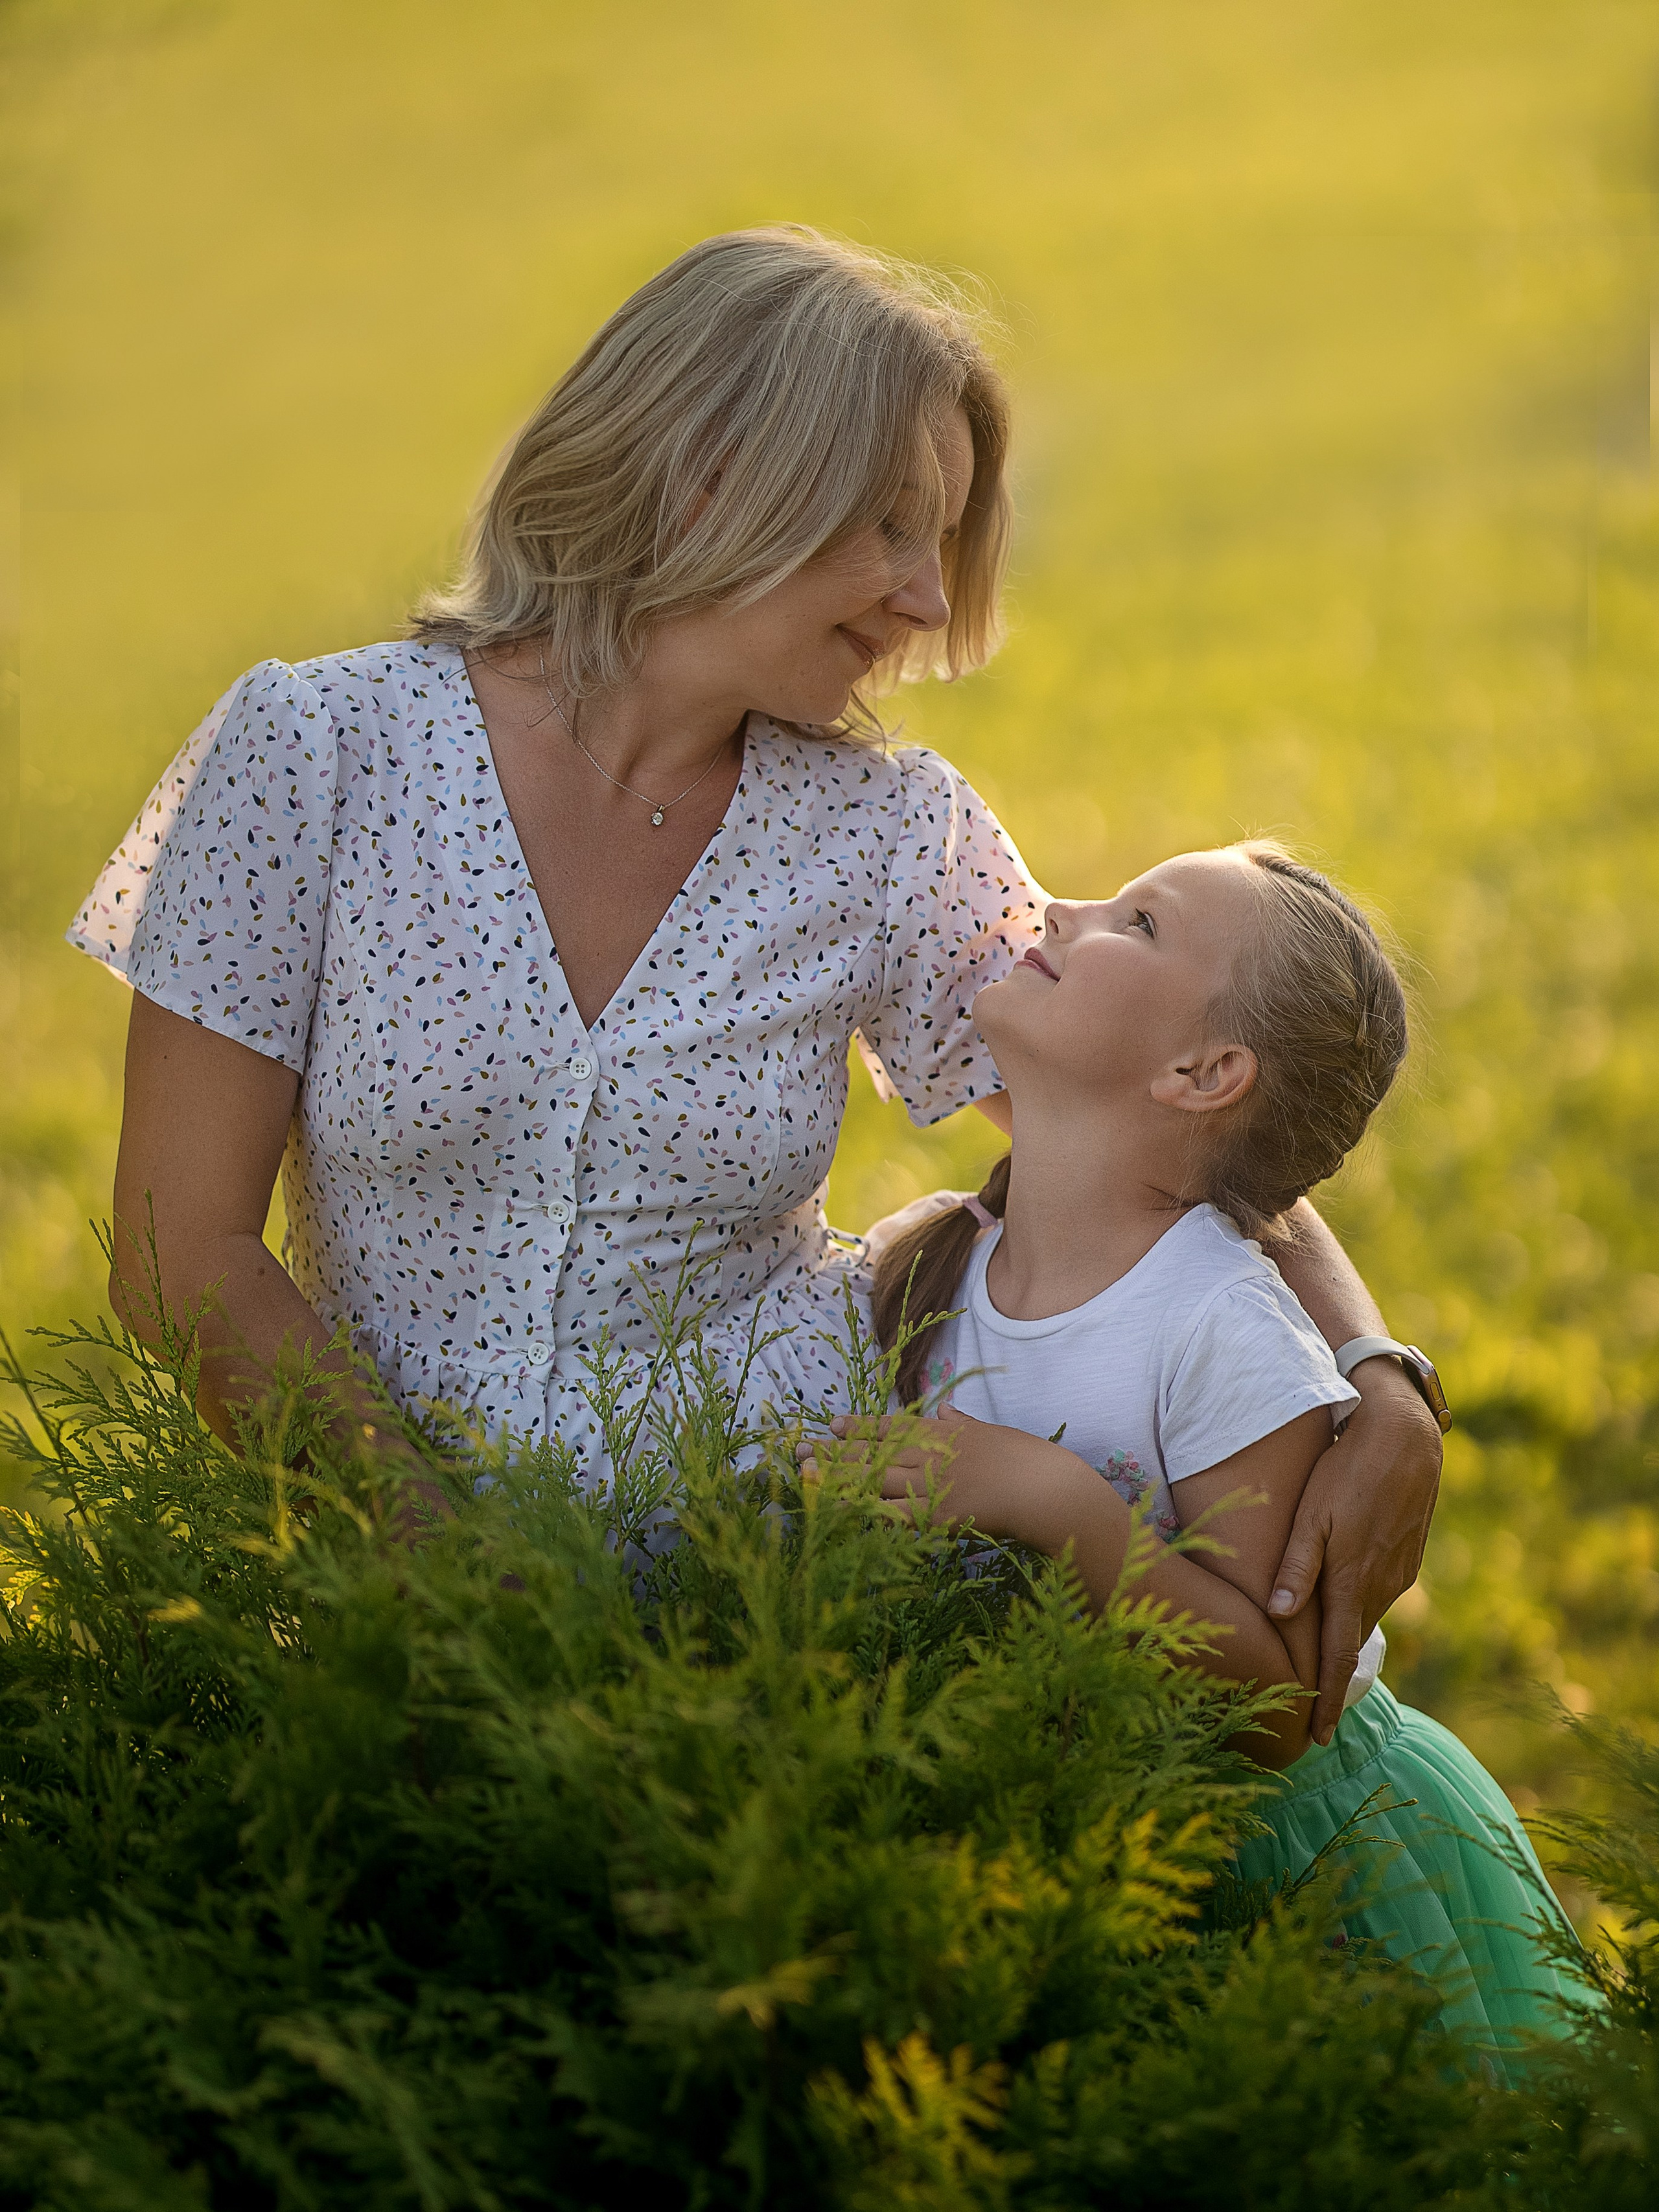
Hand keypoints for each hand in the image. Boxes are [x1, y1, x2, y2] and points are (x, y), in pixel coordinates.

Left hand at [805, 1408, 1095, 1549]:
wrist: (1047, 1488)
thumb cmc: (1027, 1459)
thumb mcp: (991, 1431)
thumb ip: (962, 1423)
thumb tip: (944, 1409)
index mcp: (944, 1432)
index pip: (892, 1426)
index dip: (858, 1426)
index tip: (832, 1423)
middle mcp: (931, 1454)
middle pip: (874, 1452)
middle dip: (835, 1451)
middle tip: (799, 1449)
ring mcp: (932, 1484)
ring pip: (875, 1479)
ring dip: (838, 1477)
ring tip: (805, 1474)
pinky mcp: (937, 1514)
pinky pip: (892, 1513)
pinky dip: (864, 1510)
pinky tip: (839, 1509)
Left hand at [1267, 1360, 1441, 1743]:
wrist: (1407, 1439)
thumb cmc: (1347, 1471)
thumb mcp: (1311, 1515)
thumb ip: (1295, 1567)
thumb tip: (1277, 1615)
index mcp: (1353, 1581)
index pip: (1336, 1656)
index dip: (1325, 1699)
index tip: (1315, 1737)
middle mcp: (1381, 1586)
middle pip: (1349, 1643)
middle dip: (1331, 1680)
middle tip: (1308, 1715)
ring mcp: (1399, 1573)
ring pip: (1364, 1618)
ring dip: (1344, 1644)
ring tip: (1320, 1672)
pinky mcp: (1408, 1558)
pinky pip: (1379, 1596)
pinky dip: (1358, 1612)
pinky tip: (1344, 1612)